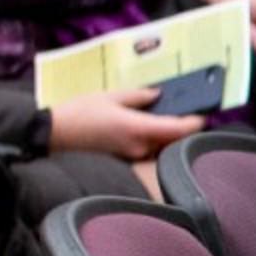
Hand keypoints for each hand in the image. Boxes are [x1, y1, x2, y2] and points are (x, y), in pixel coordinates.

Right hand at [48, 87, 204, 161]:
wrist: (53, 135)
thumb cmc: (80, 113)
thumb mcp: (110, 96)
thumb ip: (139, 96)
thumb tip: (158, 95)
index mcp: (139, 128)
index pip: (180, 129)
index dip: (196, 121)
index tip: (202, 114)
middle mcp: (140, 147)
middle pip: (173, 140)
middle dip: (180, 128)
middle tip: (182, 112)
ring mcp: (132, 156)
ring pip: (160, 146)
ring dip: (165, 135)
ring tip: (162, 118)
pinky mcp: (124, 160)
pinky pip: (146, 150)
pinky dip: (151, 141)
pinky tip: (143, 129)